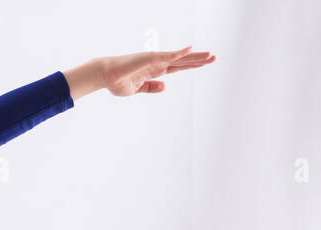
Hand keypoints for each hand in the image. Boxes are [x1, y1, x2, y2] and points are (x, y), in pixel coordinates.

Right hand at [100, 46, 216, 95]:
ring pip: (180, 58)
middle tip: (214, 57)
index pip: (178, 67)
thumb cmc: (117, 82)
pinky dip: (180, 52)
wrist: (105, 76)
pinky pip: (168, 55)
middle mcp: (158, 63)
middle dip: (199, 60)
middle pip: (183, 61)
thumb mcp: (137, 89)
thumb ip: (151, 87)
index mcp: (155, 71)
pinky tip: (190, 48)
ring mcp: (156, 59)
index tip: (203, 64)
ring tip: (210, 55)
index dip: (191, 66)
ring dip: (195, 56)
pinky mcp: (151, 58)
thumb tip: (165, 86)